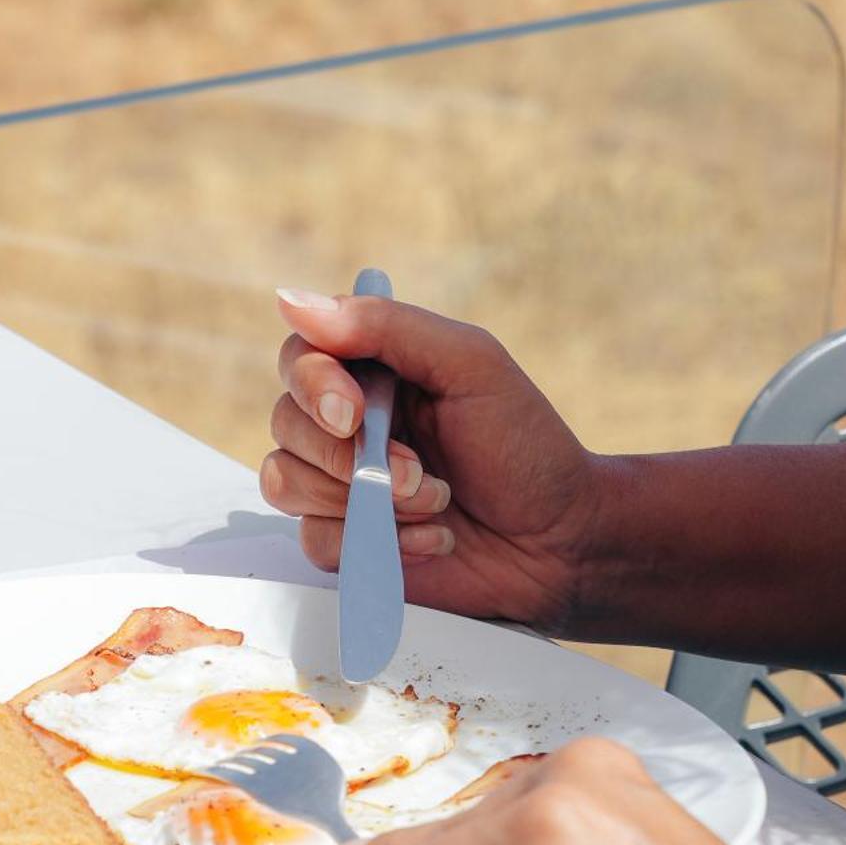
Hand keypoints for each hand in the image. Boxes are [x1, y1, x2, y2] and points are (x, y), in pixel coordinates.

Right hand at [263, 288, 602, 629]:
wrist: (560, 542)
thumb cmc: (525, 447)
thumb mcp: (470, 366)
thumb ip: (386, 327)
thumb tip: (292, 299)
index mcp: (373, 370)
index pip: (300, 358)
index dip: (313, 386)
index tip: (353, 414)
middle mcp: (346, 423)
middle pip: (286, 423)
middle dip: (352, 458)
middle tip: (421, 474)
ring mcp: (340, 484)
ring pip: (286, 483)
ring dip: (368, 502)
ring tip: (436, 504)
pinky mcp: (344, 540)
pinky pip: (315, 540)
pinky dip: (378, 544)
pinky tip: (431, 541)